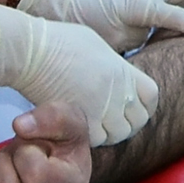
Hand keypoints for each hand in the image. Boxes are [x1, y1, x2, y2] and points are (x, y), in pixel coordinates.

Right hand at [0, 3, 159, 144]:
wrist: (33, 52)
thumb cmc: (58, 42)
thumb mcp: (96, 45)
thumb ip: (112, 66)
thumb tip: (118, 77)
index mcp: (123, 70)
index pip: (151, 96)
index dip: (144, 103)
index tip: (133, 105)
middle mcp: (118, 92)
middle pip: (138, 120)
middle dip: (128, 121)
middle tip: (112, 118)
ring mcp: (101, 109)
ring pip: (118, 134)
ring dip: (109, 131)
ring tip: (95, 123)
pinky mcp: (81, 122)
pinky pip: (96, 140)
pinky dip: (90, 137)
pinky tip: (80, 126)